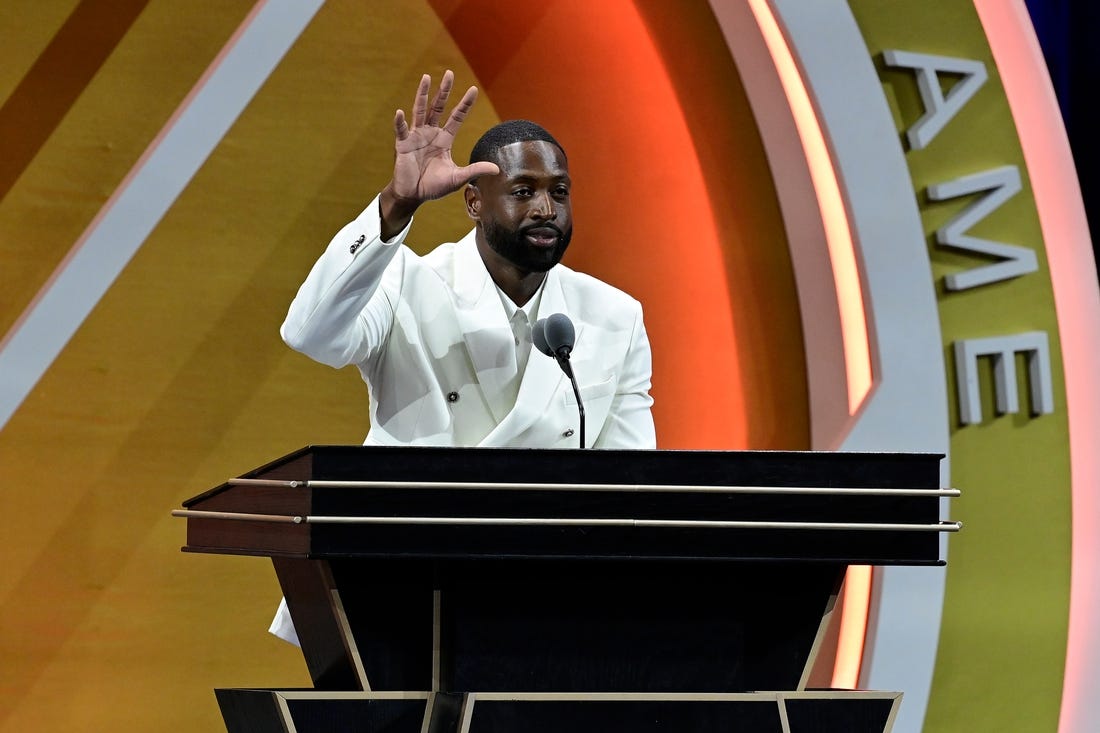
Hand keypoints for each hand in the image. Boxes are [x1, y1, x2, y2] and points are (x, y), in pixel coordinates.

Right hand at [380, 71, 498, 237]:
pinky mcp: (402, 144)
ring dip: (422, 94)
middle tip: (450, 73)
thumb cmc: (433, 186)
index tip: (473, 89)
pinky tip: (401, 112)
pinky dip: (400, 122)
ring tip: (426, 78)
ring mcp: (415, 137)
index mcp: (444, 139)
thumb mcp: (457, 178)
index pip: (456, 117)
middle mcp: (430, 133)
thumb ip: (475, 170)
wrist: (413, 195)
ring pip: (420, 111)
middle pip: (438, 107)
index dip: (465, 104)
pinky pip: (401, 130)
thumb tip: (497, 169)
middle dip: (444, 90)